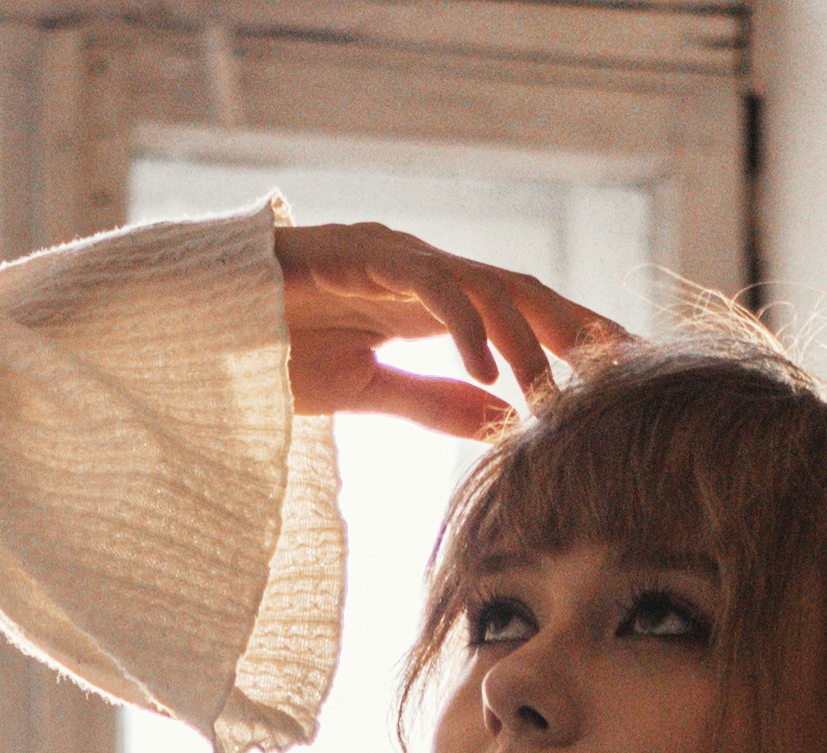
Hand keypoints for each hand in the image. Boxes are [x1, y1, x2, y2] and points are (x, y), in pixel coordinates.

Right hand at [272, 218, 624, 442]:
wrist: (197, 332)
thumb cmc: (271, 352)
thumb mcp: (369, 389)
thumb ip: (432, 400)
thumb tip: (502, 420)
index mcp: (428, 301)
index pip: (517, 315)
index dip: (573, 341)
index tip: (624, 378)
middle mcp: (420, 270)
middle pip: (520, 292)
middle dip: (578, 330)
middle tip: (628, 374)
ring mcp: (392, 257)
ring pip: (486, 288)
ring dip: (530, 342)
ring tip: (558, 396)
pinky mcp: (360, 258)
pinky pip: (431, 287)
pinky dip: (467, 329)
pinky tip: (491, 377)